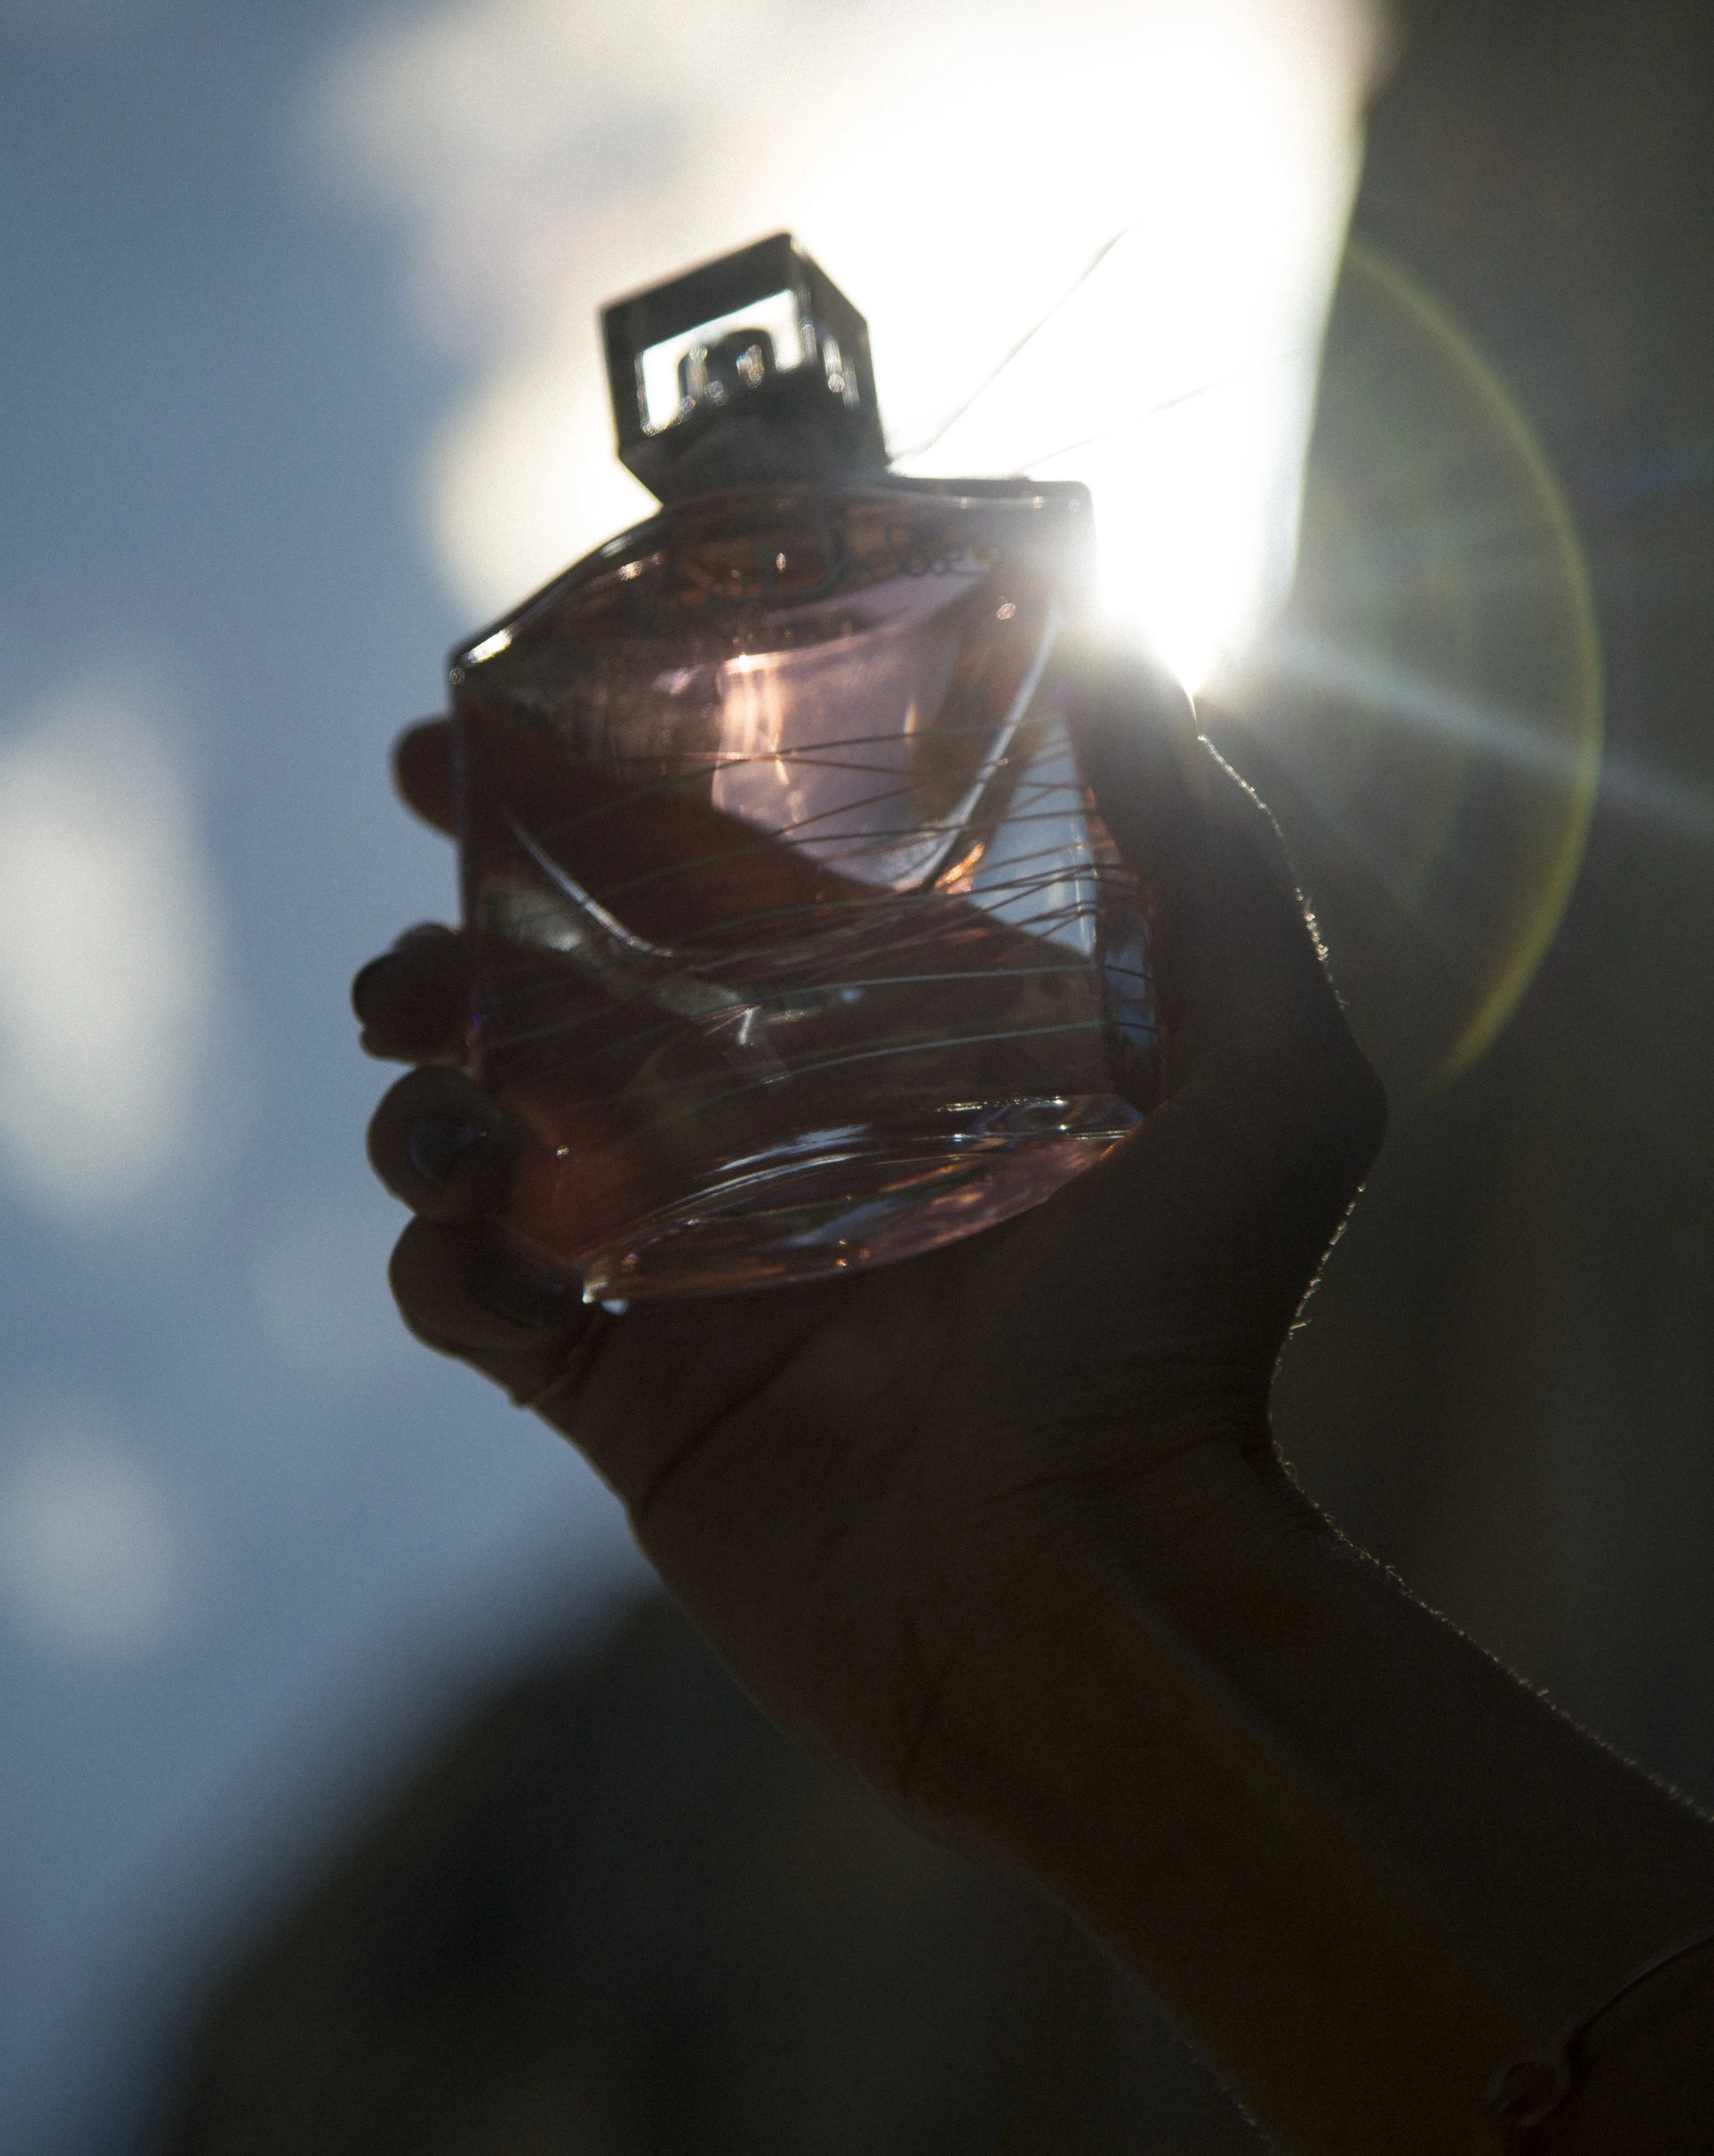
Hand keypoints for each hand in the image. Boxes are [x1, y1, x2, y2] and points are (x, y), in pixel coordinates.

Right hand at [357, 648, 1383, 1839]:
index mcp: (893, 1049)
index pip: (724, 885)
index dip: (611, 794)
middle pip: (576, 984)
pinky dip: (434, 1241)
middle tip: (422, 849)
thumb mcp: (1275, 1074)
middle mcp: (778, 1138)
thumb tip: (1134, 649)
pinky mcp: (617, 1389)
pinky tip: (465, 1213)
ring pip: (489, 1121)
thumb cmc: (1189, 1339)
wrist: (1092, 1597)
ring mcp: (686, 1262)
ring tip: (421, 1058)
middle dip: (473, 903)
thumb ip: (1216, 857)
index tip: (509, 719)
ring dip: (422, 1064)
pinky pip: (465, 1292)